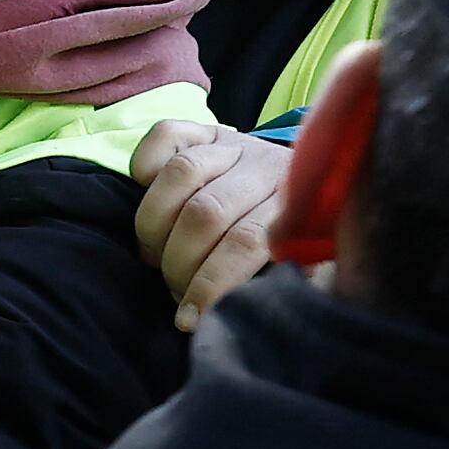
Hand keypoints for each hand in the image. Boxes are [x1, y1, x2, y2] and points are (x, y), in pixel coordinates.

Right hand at [132, 116, 291, 333]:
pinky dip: (144, 165)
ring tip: (156, 256)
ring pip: (181, 173)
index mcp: (296, 202)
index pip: (244, 242)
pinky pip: (164, 136)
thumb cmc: (288, 247)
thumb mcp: (302, 270)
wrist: (303, 186)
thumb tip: (252, 310)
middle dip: (177, 263)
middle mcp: (267, 165)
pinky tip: (146, 192)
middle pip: (205, 212)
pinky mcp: (205, 130)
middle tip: (174, 288)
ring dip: (155, 228)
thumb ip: (291, 285)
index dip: (210, 284)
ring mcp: (235, 143)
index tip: (190, 318)